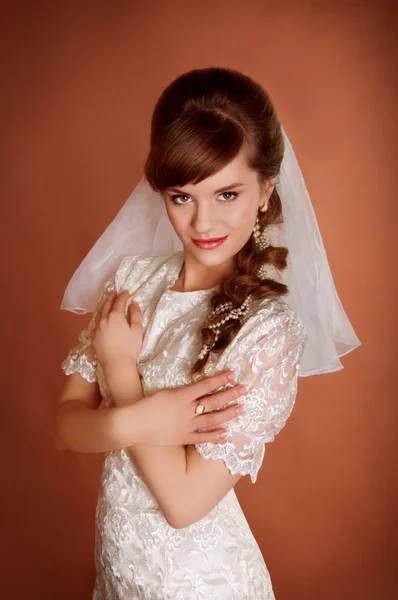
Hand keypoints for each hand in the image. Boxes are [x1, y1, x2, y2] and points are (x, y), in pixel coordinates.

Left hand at [92, 289, 142, 370]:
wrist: (116, 364)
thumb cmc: (129, 347)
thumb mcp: (137, 330)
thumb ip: (135, 315)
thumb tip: (133, 303)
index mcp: (115, 316)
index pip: (119, 302)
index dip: (123, 296)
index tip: (126, 292)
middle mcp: (104, 320)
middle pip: (106, 305)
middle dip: (111, 297)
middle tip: (114, 292)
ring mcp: (97, 328)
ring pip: (99, 312)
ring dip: (103, 305)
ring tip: (106, 301)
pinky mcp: (93, 337)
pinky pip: (95, 322)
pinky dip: (98, 316)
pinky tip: (100, 317)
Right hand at [117, 370, 247, 445]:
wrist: (133, 424)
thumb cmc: (146, 404)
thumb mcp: (165, 392)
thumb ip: (183, 392)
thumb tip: (199, 389)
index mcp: (182, 396)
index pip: (206, 385)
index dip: (220, 379)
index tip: (233, 374)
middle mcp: (187, 410)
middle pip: (213, 401)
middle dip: (230, 395)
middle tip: (245, 390)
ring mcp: (186, 425)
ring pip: (212, 419)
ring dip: (228, 414)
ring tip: (241, 409)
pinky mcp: (183, 437)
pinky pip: (202, 437)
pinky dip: (215, 436)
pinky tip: (227, 433)